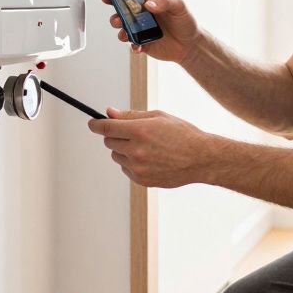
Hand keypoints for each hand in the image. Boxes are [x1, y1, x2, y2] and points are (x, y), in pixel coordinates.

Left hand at [86, 107, 213, 187]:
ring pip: (116, 156)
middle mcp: (136, 150)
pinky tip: (150, 159)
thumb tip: (110, 113)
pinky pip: (125, 169)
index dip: (96, 124)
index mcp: (140, 131)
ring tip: (145, 147)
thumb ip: (130, 115)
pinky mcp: (141, 180)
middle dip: (115, 135)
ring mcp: (138, 167)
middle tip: (132, 133)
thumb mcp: (158, 117)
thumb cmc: (182, 134)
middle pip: (108, 142)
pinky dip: (131, 163)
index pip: (106, 127)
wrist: (200, 159)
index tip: (92, 123)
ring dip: (123, 150)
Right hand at [100, 0, 200, 63]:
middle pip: (121, 11)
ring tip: (125, 34)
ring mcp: (140, 29)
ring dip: (121, 31)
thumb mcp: (178, 5)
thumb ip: (164, 1)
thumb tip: (148, 4)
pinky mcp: (142, 43)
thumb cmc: (185, 21)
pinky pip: (132, 45)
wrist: (191, 45)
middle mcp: (141, 14)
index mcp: (148, 0)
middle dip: (115, 14)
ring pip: (123, 29)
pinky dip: (133, 46)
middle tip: (117, 18)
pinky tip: (138, 46)